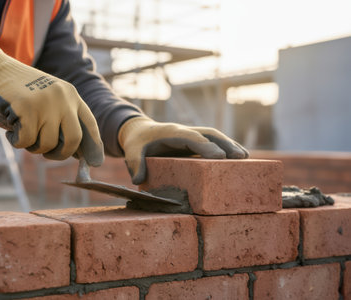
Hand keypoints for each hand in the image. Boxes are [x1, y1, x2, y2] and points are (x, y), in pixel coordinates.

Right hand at [0, 48, 103, 165]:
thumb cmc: (22, 92)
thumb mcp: (49, 99)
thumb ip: (63, 119)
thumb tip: (77, 153)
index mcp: (71, 95)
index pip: (90, 124)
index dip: (94, 145)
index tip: (95, 162)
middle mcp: (63, 98)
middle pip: (73, 139)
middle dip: (62, 154)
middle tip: (49, 155)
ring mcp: (45, 102)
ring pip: (47, 144)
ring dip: (34, 147)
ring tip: (24, 133)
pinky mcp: (26, 109)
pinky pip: (26, 141)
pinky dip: (17, 142)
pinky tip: (11, 131)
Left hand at [118, 116, 248, 183]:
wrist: (139, 130)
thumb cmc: (137, 142)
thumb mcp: (131, 152)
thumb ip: (134, 164)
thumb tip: (138, 180)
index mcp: (172, 132)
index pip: (192, 138)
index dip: (205, 146)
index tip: (219, 156)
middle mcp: (185, 131)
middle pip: (209, 134)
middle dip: (225, 144)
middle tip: (241, 157)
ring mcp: (191, 134)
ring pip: (214, 136)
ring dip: (230, 145)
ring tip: (245, 157)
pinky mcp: (194, 141)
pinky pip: (212, 141)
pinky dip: (226, 147)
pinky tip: (237, 156)